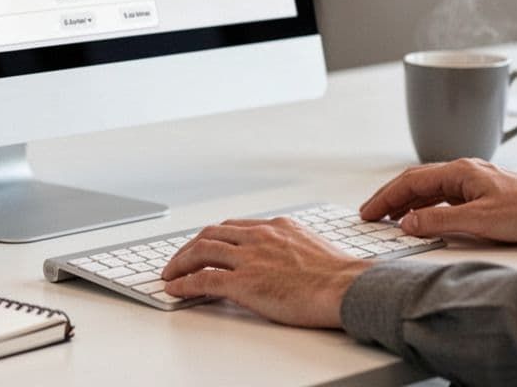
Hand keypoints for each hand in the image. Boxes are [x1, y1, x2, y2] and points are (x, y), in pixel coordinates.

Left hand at [160, 217, 368, 327]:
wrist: (346, 287)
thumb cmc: (340, 275)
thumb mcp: (314, 247)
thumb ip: (293, 246)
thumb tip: (290, 258)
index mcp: (277, 227)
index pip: (234, 226)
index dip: (214, 236)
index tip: (204, 245)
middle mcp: (259, 236)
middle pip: (211, 233)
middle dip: (190, 246)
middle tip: (179, 259)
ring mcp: (250, 258)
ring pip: (201, 251)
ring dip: (180, 262)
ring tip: (169, 274)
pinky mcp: (244, 283)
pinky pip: (203, 280)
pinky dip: (184, 283)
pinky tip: (175, 289)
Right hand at [359, 158, 516, 244]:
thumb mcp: (478, 220)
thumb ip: (438, 221)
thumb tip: (407, 223)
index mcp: (459, 171)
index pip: (410, 180)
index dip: (386, 197)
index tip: (369, 212)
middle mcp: (464, 171)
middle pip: (416, 181)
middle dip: (390, 198)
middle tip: (371, 215)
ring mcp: (473, 181)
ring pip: (429, 189)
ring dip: (407, 202)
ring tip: (390, 218)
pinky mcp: (481, 193)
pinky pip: (443, 196)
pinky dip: (425, 206)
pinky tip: (423, 218)